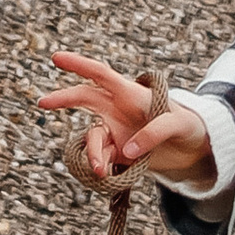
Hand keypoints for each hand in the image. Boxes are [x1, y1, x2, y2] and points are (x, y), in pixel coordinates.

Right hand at [38, 50, 216, 191]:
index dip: (78, 65)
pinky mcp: (117, 151)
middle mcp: (117, 109)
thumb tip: (128, 150)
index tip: (56, 58)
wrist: (192, 148)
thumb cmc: (188, 125)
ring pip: (92, 137)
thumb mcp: (179, 125)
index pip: (100, 74)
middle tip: (42, 102)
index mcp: (130, 93)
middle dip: (63, 99)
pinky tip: (108, 176)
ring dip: (92, 153)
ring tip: (100, 170)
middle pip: (84, 98)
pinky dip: (99, 167)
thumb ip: (155, 132)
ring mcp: (115, 130)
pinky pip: (100, 158)